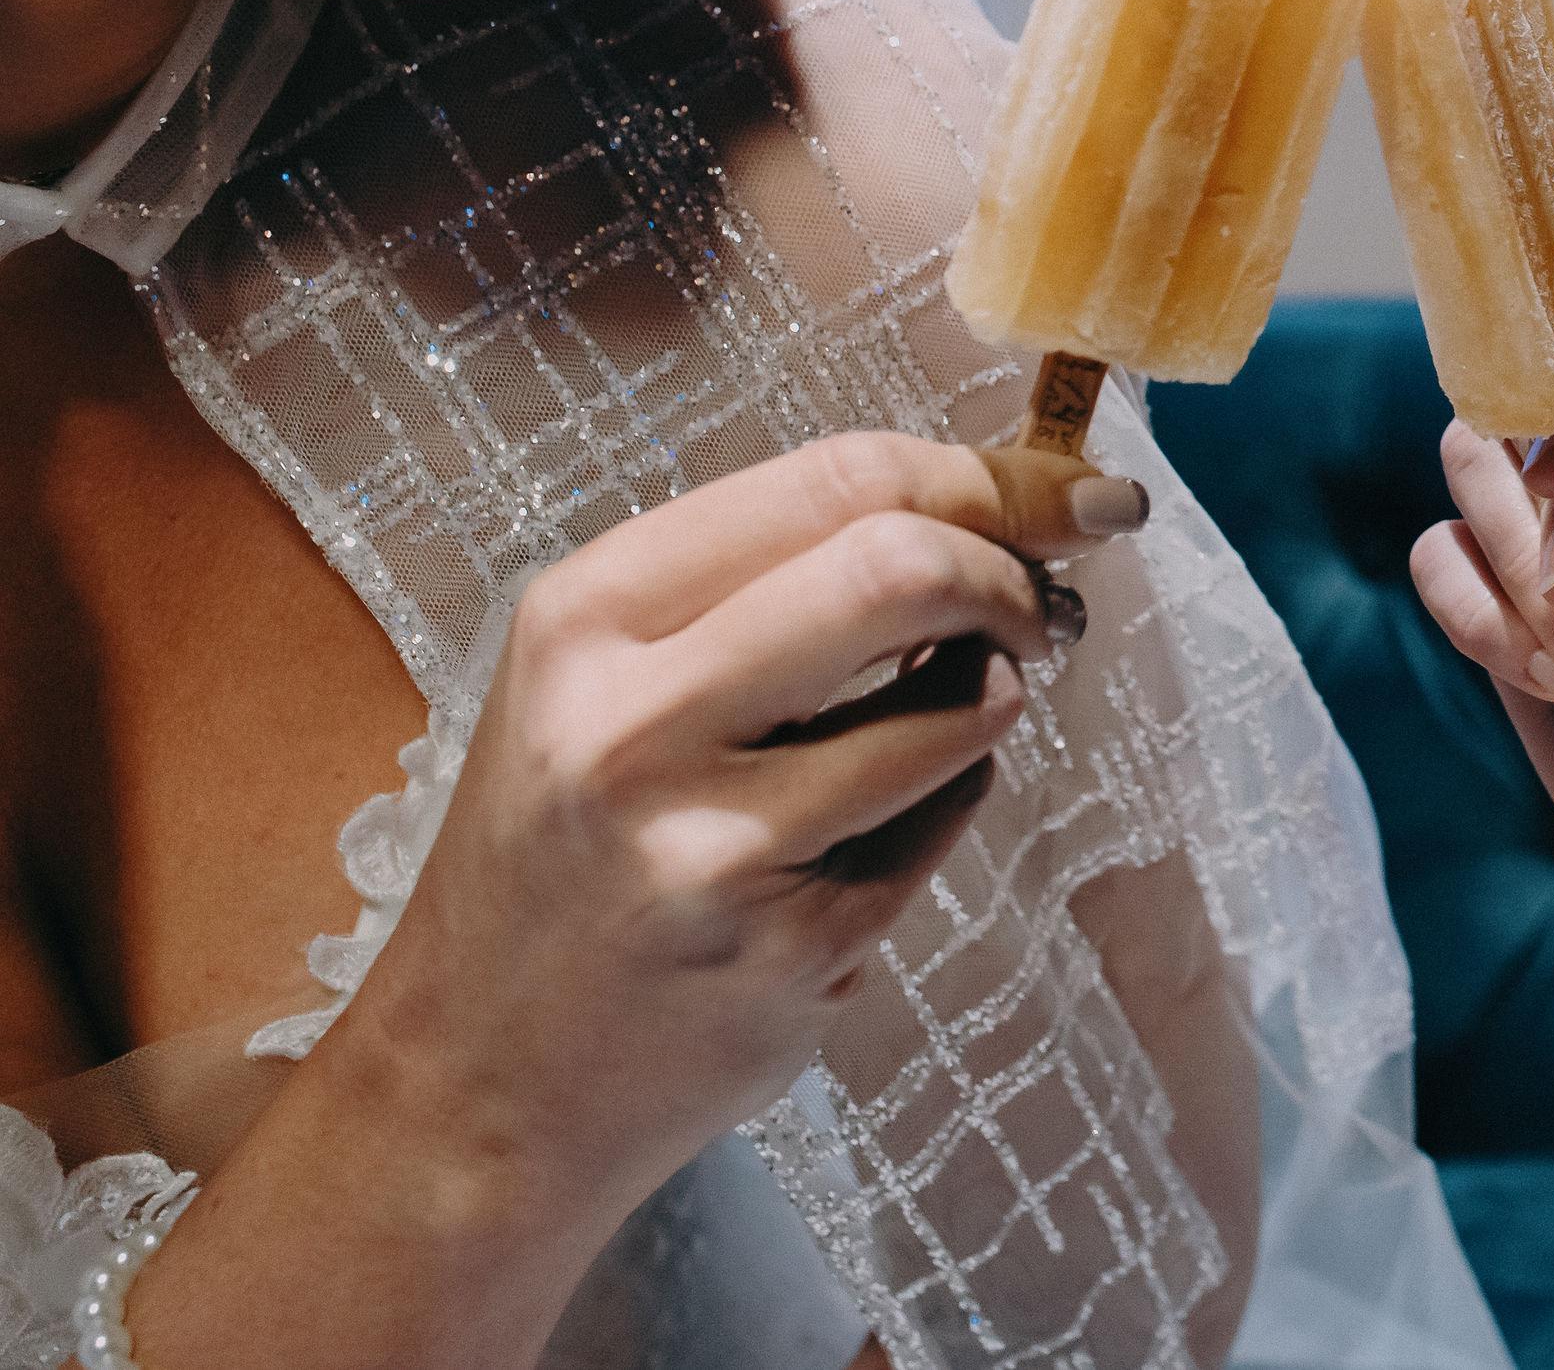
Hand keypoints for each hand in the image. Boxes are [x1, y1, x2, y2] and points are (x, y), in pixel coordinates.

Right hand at [327, 432, 1145, 1229]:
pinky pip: (943, 820)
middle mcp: (634, 719)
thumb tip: (1003, 504)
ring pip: (961, 704)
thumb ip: (770, 585)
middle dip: (1011, 575)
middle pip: (903, 566)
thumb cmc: (568, 855)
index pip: (836, 477)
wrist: (477, 1084)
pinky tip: (870, 833)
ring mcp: (714, 843)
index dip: (986, 475)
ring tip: (947, 715)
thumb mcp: (606, 683)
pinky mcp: (793, 949)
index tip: (1069, 493)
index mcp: (588, 617)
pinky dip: (945, 800)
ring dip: (995, 693)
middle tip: (1040, 607)